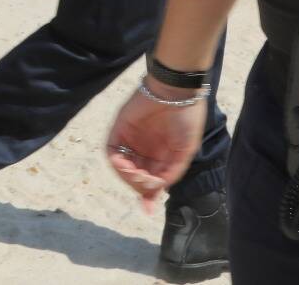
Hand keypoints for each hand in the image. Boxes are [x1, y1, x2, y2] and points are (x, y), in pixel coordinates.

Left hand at [104, 79, 207, 212]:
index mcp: (162, 154)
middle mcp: (145, 149)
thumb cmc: (186, 119)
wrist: (176, 91)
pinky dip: (116, 162)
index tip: (148, 209)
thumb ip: (171, 173)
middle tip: (146, 182)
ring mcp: (131, 139)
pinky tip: (125, 165)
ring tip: (136, 174)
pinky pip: (111, 150)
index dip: (148, 195)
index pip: (150, 179)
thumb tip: (157, 192)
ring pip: (122, 167)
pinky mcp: (120, 128)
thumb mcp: (185, 152)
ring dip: (127, 176)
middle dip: (139, 185)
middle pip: (135, 176)